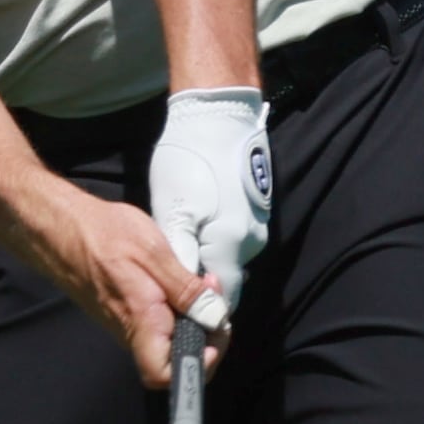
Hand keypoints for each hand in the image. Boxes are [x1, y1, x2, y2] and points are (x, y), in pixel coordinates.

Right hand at [17, 181, 221, 389]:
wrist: (59, 227)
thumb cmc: (101, 234)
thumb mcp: (152, 251)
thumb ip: (185, 287)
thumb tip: (214, 316)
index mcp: (141, 320)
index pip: (165, 375)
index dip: (197, 364)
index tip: (215, 329)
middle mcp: (132, 331)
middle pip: (175, 361)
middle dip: (205, 335)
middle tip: (214, 298)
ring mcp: (126, 325)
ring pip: (169, 341)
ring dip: (193, 319)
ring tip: (201, 285)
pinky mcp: (124, 313)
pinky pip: (158, 325)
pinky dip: (177, 309)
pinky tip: (181, 282)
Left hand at [150, 88, 269, 310]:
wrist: (219, 115)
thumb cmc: (190, 161)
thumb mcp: (174, 212)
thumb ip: (181, 260)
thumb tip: (185, 299)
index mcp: (231, 248)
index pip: (221, 301)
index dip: (199, 308)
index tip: (175, 305)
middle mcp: (251, 243)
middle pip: (225, 279)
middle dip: (200, 281)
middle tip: (167, 267)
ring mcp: (256, 224)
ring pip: (228, 257)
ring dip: (205, 256)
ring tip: (179, 237)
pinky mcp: (254, 208)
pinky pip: (232, 236)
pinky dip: (213, 236)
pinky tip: (196, 218)